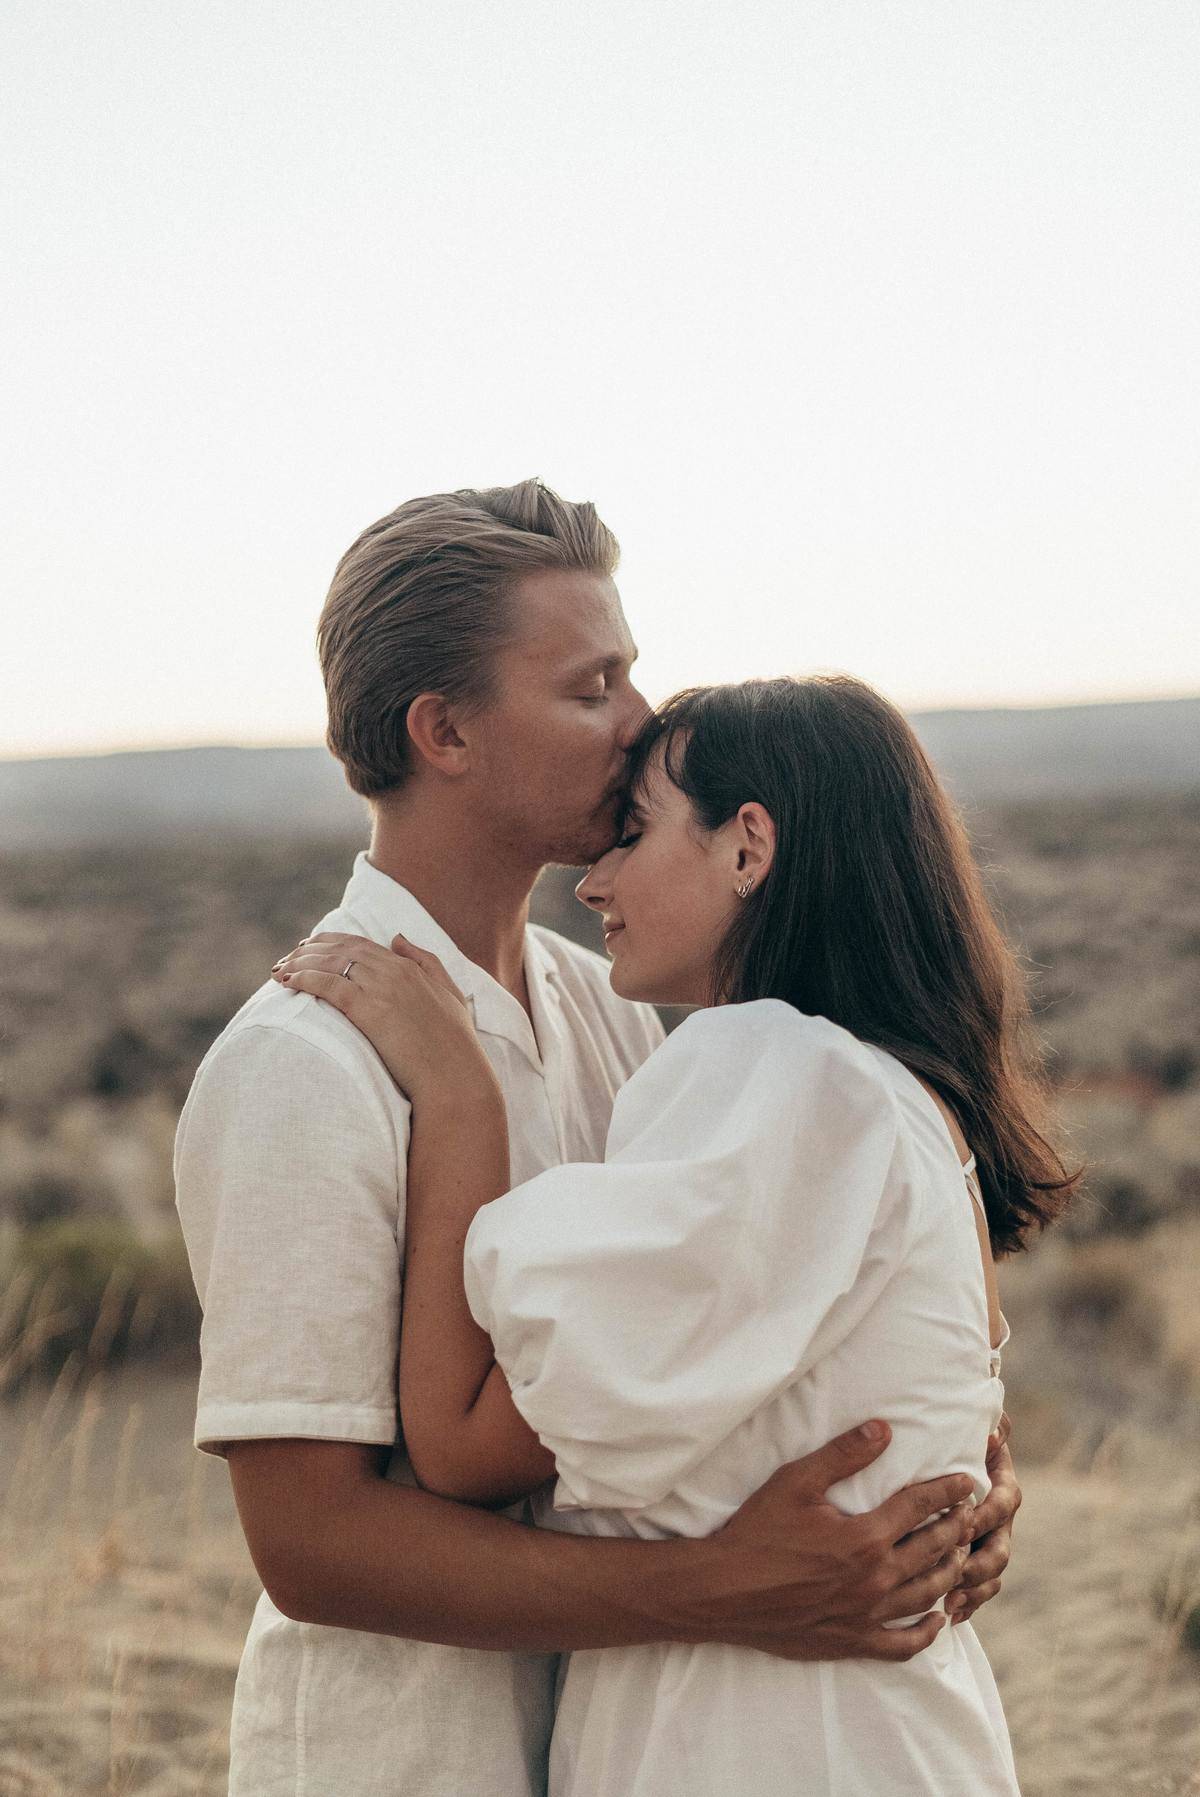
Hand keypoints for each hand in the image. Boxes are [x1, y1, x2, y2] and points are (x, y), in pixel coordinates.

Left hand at [271, 931, 494, 1103]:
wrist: (455, 1077)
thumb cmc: (456, 1044)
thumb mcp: (450, 994)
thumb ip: (426, 961)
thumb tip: (397, 937)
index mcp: (409, 967)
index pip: (360, 944)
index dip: (330, 942)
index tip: (308, 947)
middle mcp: (393, 971)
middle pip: (340, 949)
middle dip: (308, 950)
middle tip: (286, 958)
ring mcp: (381, 989)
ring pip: (331, 963)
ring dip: (300, 963)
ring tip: (279, 971)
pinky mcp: (370, 1010)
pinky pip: (329, 985)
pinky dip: (305, 979)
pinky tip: (289, 982)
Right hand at [686, 1423, 976, 1661]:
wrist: (724, 1590)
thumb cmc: (758, 1530)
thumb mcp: (797, 1480)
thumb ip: (844, 1453)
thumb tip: (884, 1428)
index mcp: (866, 1537)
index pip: (920, 1506)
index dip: (947, 1490)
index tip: (967, 1480)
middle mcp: (875, 1579)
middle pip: (933, 1550)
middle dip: (957, 1528)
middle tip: (971, 1514)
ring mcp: (866, 1615)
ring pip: (927, 1594)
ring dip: (949, 1572)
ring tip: (960, 1554)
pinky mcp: (852, 1641)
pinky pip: (904, 1645)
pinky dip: (928, 1633)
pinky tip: (939, 1619)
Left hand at [945, 1415, 1018, 1624]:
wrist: (947, 1459)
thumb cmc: (955, 1437)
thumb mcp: (970, 1426)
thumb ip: (990, 1425)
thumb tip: (993, 1432)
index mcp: (1002, 1486)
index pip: (1004, 1503)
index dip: (986, 1514)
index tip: (963, 1521)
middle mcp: (999, 1520)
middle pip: (1001, 1548)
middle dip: (980, 1564)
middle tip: (955, 1571)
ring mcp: (989, 1544)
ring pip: (992, 1574)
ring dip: (974, 1590)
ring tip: (951, 1603)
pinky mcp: (974, 1562)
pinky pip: (980, 1590)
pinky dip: (969, 1604)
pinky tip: (952, 1616)